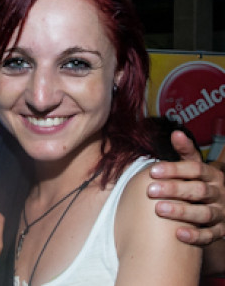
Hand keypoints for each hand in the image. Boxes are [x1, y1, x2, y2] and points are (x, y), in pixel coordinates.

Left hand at [148, 130, 224, 244]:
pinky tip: (178, 234)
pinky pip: (210, 235)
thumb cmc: (199, 182)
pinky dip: (196, 236)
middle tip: (151, 190)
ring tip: (159, 209)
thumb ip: (185, 152)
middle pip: (198, 190)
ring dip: (182, 211)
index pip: (196, 168)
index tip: (153, 171)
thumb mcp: (195, 166)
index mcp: (212, 175)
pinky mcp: (220, 231)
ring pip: (204, 213)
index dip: (175, 169)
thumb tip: (176, 133)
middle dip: (174, 189)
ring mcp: (221, 213)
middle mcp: (218, 193)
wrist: (220, 207)